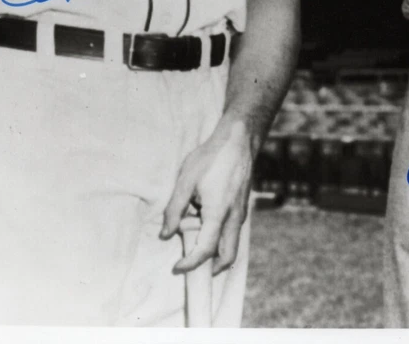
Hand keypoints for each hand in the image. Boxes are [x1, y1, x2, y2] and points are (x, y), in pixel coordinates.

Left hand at [161, 119, 252, 275]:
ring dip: (218, 253)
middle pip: (228, 256)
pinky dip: (223, 239)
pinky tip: (208, 226)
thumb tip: (166, 234)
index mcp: (218, 214)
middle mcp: (234, 218)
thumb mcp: (185, 181)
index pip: (206, 250)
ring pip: (233, 244)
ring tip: (198, 246)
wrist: (237, 140)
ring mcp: (241, 212)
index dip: (190, 263)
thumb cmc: (210, 158)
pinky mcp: (243, 205)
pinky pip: (234, 231)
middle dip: (211, 268)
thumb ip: (174, 210)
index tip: (176, 266)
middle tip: (192, 267)